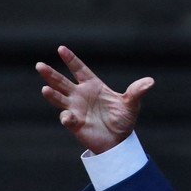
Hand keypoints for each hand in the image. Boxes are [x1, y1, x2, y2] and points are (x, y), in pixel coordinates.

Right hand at [36, 46, 154, 153]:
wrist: (119, 141)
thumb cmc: (123, 119)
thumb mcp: (131, 104)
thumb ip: (137, 92)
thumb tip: (150, 82)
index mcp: (93, 86)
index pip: (79, 69)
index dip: (70, 59)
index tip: (61, 49)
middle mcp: (80, 95)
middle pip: (62, 82)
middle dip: (51, 74)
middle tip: (39, 65)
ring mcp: (76, 109)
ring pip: (59, 99)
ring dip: (52, 94)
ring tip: (45, 89)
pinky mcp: (75, 124)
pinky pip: (67, 119)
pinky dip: (67, 117)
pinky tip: (68, 117)